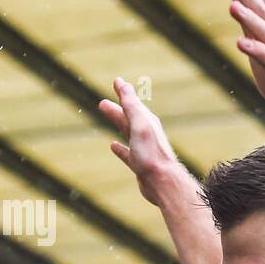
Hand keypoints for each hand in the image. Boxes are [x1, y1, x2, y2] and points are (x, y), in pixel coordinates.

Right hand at [98, 77, 184, 206]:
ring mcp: (143, 149)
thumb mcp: (140, 124)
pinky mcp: (139, 164)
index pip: (133, 103)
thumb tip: (123, 83)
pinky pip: (127, 153)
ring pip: (127, 132)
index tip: (116, 81)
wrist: (163, 182)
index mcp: (147, 122)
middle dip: (116, 108)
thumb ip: (131, 105)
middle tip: (101, 103)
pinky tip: (113, 145)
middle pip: (128, 117)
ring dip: (117, 122)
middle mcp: (146, 134)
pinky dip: (119, 148)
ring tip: (106, 116)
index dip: (124, 92)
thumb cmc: (152, 153)